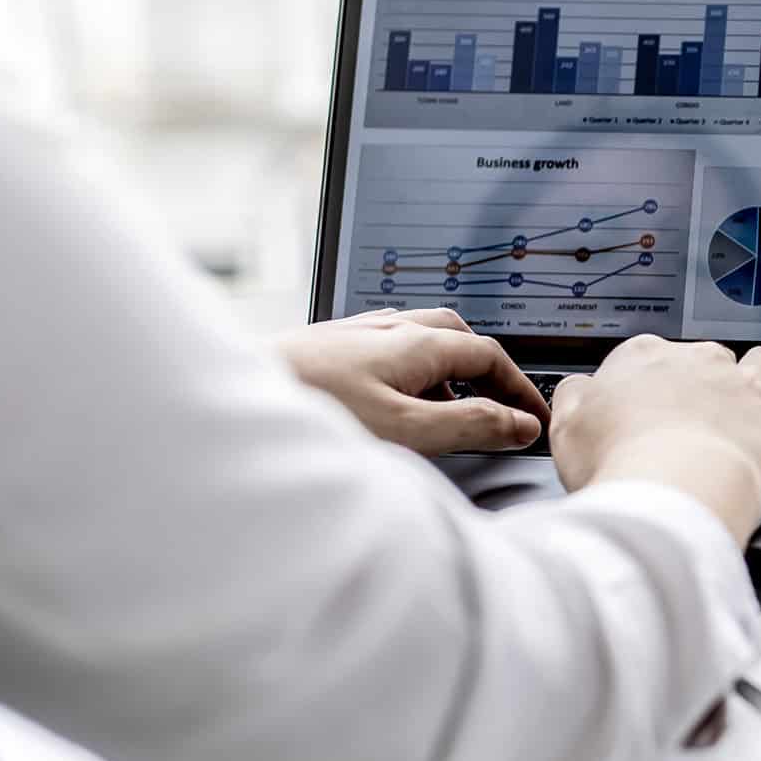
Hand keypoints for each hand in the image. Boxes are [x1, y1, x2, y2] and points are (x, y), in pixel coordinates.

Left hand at [275, 309, 548, 454]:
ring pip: (419, 336)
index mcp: (416, 343)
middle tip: (501, 403)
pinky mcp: (325, 346)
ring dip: (447, 368)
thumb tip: (519, 424)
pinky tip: (392, 397)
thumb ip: (470, 426)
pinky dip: (409, 369)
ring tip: (451, 407)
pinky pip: (385, 346)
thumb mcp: (406, 431)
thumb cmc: (310, 414)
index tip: (534, 418)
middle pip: (457, 334)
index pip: (489, 354)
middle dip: (487, 368)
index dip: (520, 386)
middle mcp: (388, 329)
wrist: (226, 404)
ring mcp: (354, 334)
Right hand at [546, 336, 760, 545]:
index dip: (651, 382)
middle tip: (695, 421)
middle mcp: (702, 364)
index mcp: (646, 358)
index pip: (651, 355)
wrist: (674, 494)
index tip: (647, 407)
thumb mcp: (567, 427)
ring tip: (751, 413)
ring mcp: (748, 392)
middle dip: (707, 383)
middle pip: (710, 359)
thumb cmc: (618, 463)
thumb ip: (574, 398)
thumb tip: (581, 390)